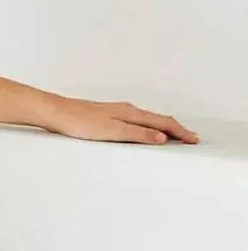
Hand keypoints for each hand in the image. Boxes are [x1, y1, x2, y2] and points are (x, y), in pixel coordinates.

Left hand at [43, 96, 199, 144]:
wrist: (56, 113)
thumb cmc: (80, 122)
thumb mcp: (112, 131)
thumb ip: (137, 134)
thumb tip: (162, 137)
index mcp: (131, 113)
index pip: (162, 122)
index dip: (179, 132)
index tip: (193, 140)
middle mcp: (127, 110)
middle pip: (158, 118)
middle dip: (176, 129)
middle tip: (190, 138)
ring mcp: (117, 112)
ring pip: (147, 119)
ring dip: (163, 127)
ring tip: (173, 135)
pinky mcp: (107, 116)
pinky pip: (136, 120)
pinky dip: (147, 126)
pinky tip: (143, 130)